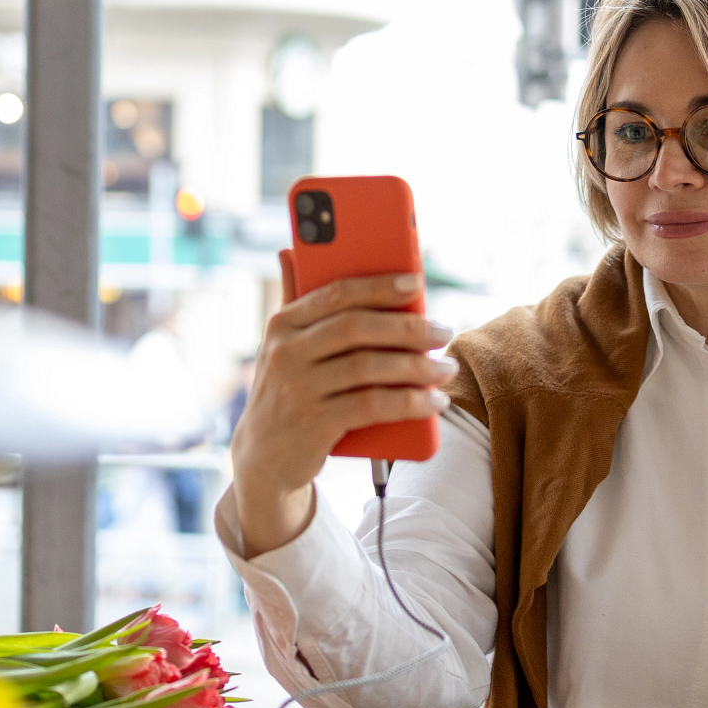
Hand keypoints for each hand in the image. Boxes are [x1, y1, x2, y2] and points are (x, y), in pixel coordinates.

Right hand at [229, 273, 453, 555]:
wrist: (262, 458)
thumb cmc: (285, 391)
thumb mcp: (282, 346)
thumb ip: (293, 299)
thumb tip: (290, 249)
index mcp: (282, 323)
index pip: (336, 293)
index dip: (379, 284)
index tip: (416, 281)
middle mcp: (286, 352)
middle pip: (357, 327)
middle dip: (408, 326)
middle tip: (444, 331)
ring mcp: (298, 389)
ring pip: (368, 367)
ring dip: (416, 367)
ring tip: (446, 369)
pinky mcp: (313, 423)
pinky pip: (371, 405)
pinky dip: (408, 402)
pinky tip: (433, 401)